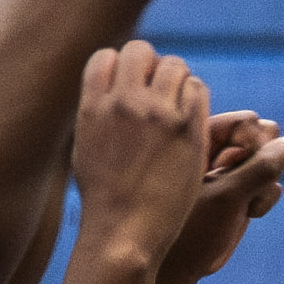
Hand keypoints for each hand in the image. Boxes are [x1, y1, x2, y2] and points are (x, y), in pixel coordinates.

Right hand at [68, 40, 208, 265]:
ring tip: (177, 109)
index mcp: (92, 106)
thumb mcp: (85, 149)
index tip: (130, 88)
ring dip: (178, 80)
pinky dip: (196, 99)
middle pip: (142, 51)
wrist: (124, 233)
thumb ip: (96, 115)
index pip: (106, 56)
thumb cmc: (104, 200)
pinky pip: (197, 89)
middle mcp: (122, 102)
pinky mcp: (186, 127)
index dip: (121, 68)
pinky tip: (192, 121)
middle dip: (151, 66)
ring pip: (174, 65)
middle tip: (158, 94)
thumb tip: (107, 94)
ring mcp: (156, 112)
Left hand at [161, 109, 283, 283]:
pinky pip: (273, 182)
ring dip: (265, 184)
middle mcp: (217, 149)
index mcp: (199, 137)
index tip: (235, 171)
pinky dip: (266, 198)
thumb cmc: (189, 228)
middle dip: (262, 163)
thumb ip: (263, 166)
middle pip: (265, 137)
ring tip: (240, 205)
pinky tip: (248, 214)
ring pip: (273, 161)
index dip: (253, 144)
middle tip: (240, 188)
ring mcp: (232, 171)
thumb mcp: (227, 195)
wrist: (176, 267)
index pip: (247, 122)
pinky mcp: (243, 191)